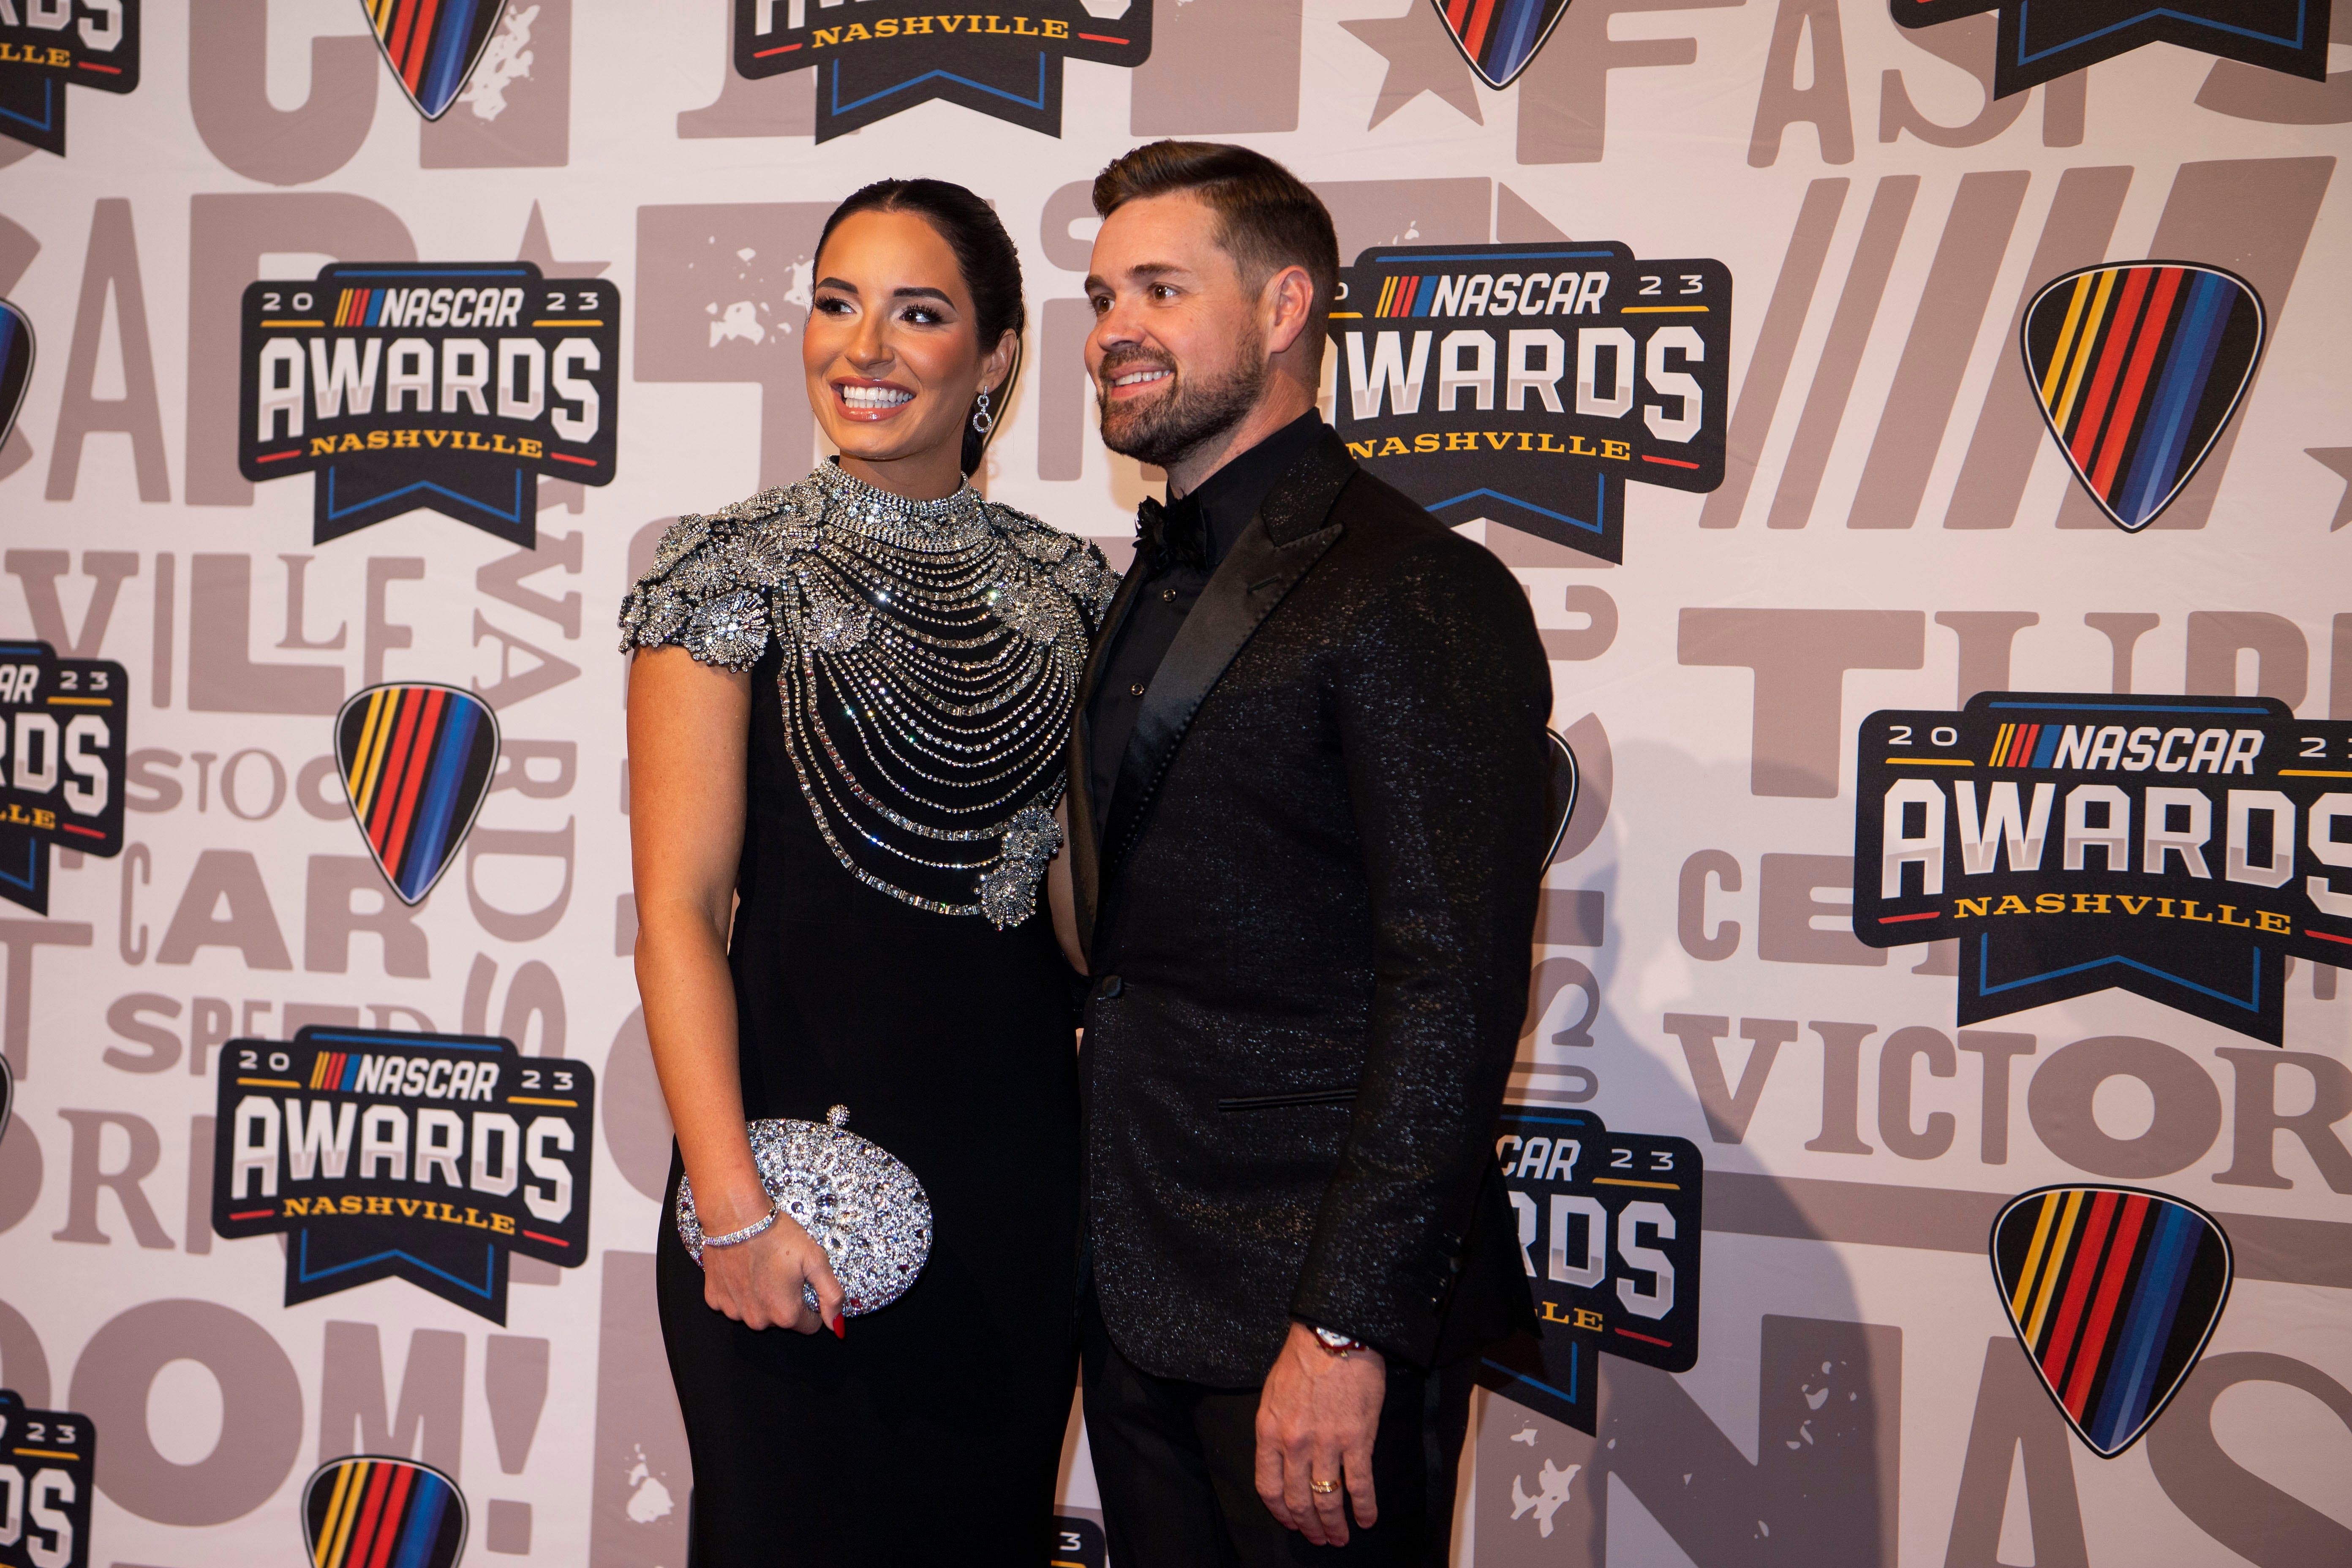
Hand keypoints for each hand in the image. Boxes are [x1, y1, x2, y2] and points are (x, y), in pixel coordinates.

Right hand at [699, 1191, 844, 1334]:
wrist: (736, 1217)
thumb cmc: (776, 1236)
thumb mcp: (815, 1260)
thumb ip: (831, 1296)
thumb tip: (837, 1326)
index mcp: (785, 1314)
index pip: (809, 1325)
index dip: (811, 1304)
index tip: (803, 1282)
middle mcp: (758, 1320)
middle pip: (781, 1319)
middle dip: (786, 1299)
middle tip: (782, 1270)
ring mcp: (734, 1311)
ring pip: (757, 1312)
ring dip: (761, 1297)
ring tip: (761, 1267)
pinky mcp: (715, 1300)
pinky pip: (734, 1303)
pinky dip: (739, 1291)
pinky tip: (742, 1269)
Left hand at [1255, 1323, 1385, 1545]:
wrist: (1334, 1334)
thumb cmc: (1303, 1358)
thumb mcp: (1273, 1393)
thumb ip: (1274, 1429)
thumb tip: (1280, 1457)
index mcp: (1269, 1431)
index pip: (1268, 1487)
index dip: (1280, 1511)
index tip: (1290, 1521)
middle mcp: (1294, 1444)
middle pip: (1298, 1500)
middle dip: (1308, 1526)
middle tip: (1319, 1538)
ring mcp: (1326, 1444)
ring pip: (1327, 1499)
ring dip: (1334, 1525)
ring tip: (1340, 1537)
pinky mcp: (1357, 1440)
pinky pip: (1360, 1485)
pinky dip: (1365, 1507)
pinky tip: (1367, 1519)